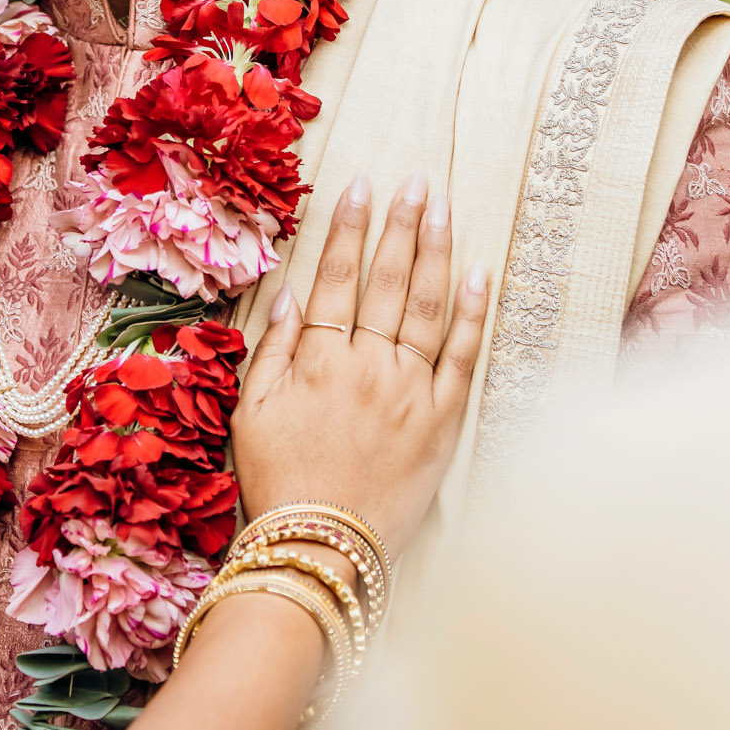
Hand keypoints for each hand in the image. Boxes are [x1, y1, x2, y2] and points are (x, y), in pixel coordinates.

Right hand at [231, 173, 488, 558]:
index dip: (351, 229)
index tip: (362, 187)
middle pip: (390, 281)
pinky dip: (470, 313)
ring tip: (444, 209)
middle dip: (402, 224)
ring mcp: (411, 391)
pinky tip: (477, 274)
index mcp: (320, 360)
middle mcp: (369, 366)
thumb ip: (274, 349)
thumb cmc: (278, 483)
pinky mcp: (443, 422)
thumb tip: (294, 295)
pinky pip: (462, 356)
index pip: (339, 277)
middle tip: (416, 181)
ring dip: (437, 252)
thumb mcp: (252, 412)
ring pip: (428, 307)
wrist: (323, 549)